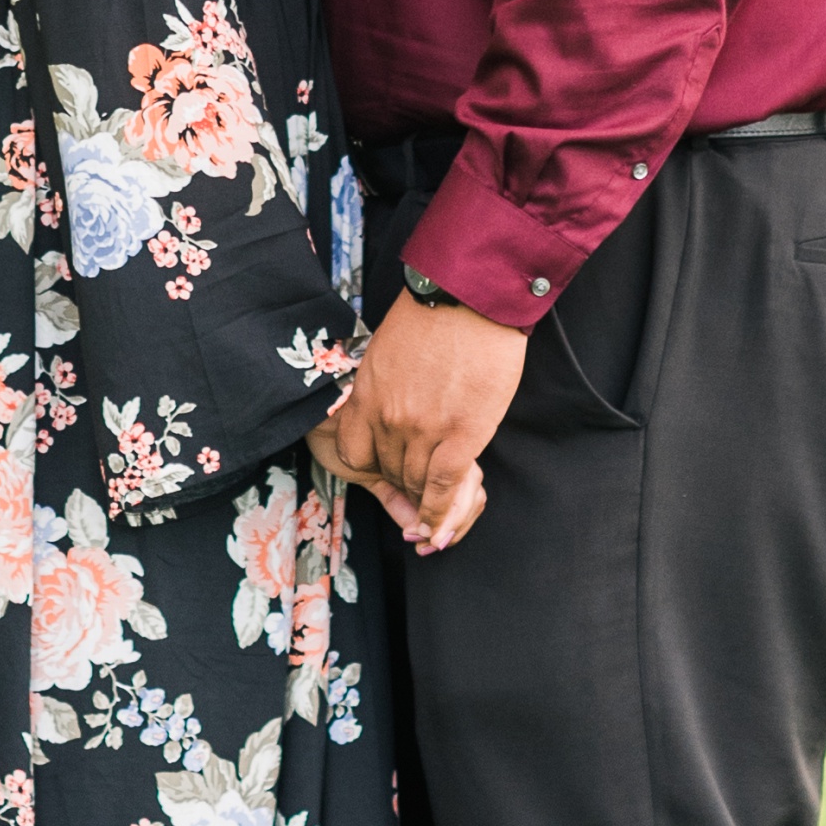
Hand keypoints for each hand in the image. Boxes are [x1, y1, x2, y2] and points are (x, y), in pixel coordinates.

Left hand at [315, 289, 526, 550]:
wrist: (471, 296)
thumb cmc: (435, 313)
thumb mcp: (388, 349)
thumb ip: (384, 385)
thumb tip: (390, 404)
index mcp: (367, 395)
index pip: (355, 453)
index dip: (374, 467)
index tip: (390, 468)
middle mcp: (389, 417)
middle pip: (390, 471)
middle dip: (405, 484)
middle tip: (420, 490)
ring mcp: (424, 429)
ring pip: (417, 485)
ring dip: (424, 502)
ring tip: (433, 512)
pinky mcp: (461, 436)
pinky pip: (445, 488)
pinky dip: (441, 513)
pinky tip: (440, 529)